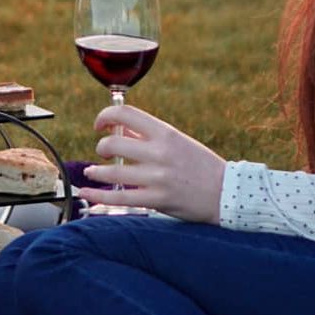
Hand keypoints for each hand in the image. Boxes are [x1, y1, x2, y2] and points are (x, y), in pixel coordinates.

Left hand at [77, 104, 226, 222]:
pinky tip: (88, 192)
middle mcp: (160, 153)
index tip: (100, 125)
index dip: (105, 116)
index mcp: (165, 133)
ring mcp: (157, 178)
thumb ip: (149, 136)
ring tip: (91, 172)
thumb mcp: (178, 141)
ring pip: (112, 172)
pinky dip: (98, 195)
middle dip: (101, 147)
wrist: (227, 193)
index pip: (126, 114)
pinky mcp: (157, 200)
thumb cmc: (201, 165)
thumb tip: (120, 129)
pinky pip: (120, 198)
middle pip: (113, 144)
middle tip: (102, 152)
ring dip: (95, 172)